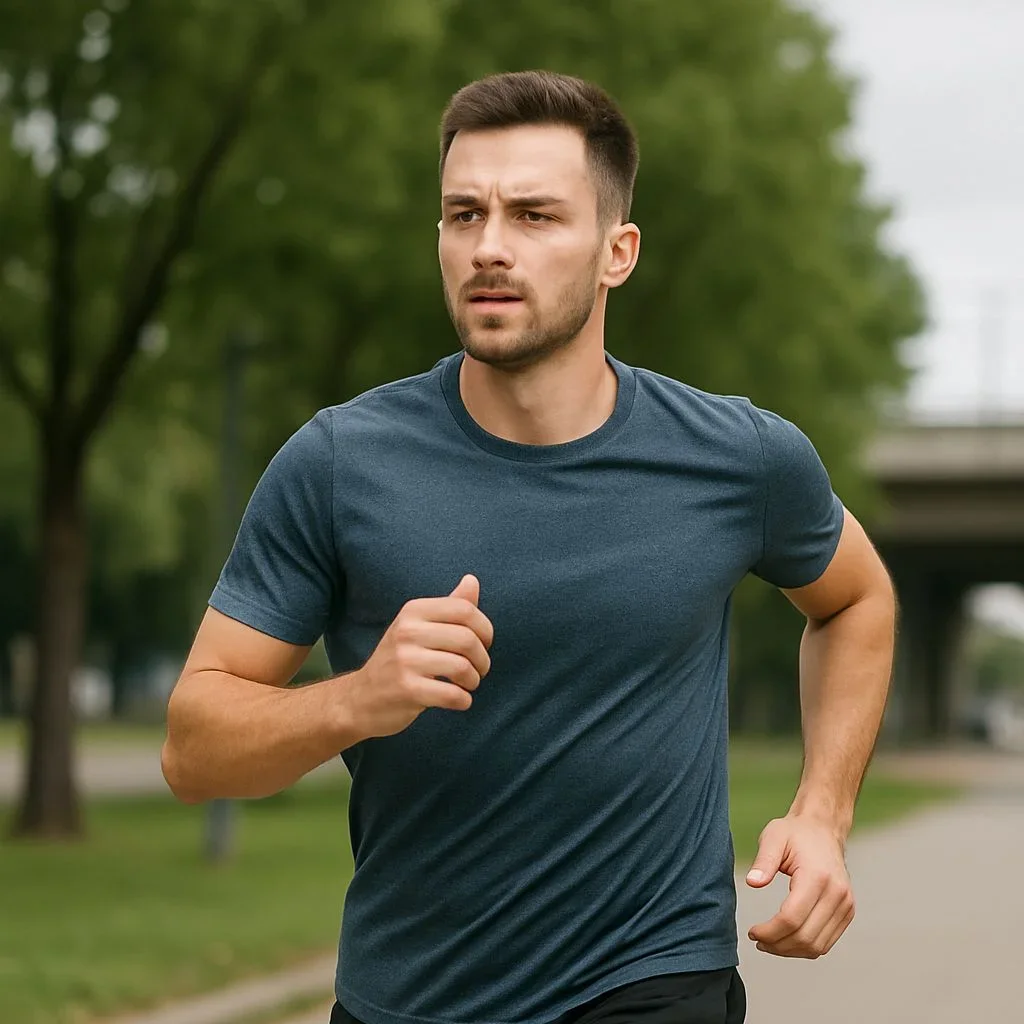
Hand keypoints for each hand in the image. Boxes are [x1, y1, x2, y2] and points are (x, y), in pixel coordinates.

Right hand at [347, 574, 493, 738]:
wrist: (361, 698)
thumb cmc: (399, 660)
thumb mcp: (418, 627)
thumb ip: (449, 606)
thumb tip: (472, 580)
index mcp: (413, 611)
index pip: (464, 609)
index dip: (485, 629)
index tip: (484, 644)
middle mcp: (407, 631)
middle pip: (467, 639)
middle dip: (483, 659)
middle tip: (479, 670)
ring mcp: (405, 661)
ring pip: (462, 667)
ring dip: (474, 680)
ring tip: (468, 684)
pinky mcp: (406, 690)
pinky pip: (452, 695)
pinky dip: (464, 700)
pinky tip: (459, 700)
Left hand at [745, 814, 854, 958]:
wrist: (824, 828)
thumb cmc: (795, 833)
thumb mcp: (773, 837)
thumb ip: (763, 861)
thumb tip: (752, 883)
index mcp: (817, 877)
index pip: (792, 918)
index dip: (769, 932)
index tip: (752, 932)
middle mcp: (837, 894)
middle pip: (805, 937)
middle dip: (777, 945)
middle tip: (757, 940)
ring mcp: (846, 905)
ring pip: (817, 946)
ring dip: (790, 951)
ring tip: (769, 943)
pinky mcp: (847, 911)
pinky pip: (826, 942)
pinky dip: (805, 947)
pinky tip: (786, 940)